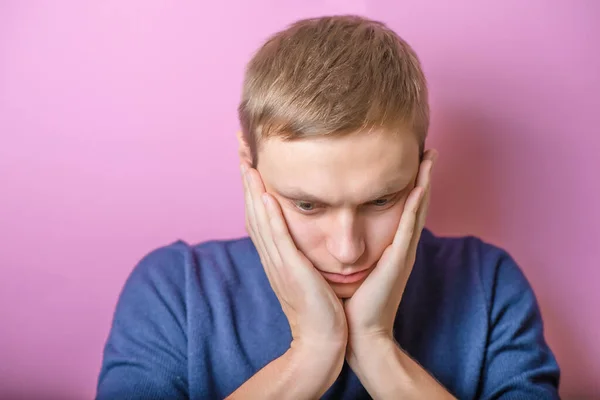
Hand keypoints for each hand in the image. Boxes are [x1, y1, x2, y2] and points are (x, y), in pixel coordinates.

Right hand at [241, 163, 347, 356]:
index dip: (253, 183)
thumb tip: (305, 234)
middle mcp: (272, 255)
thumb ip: (302, 253)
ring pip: (259, 217)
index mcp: (276, 255)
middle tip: (241, 145)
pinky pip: (277, 236)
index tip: (251, 156)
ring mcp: (278, 262)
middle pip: (253, 208)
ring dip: (251, 186)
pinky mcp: (290, 270)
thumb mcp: (308, 275)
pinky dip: (268, 213)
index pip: (260, 212)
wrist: (323, 342)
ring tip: (246, 158)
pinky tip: (265, 191)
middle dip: (246, 176)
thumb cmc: (322, 309)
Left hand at [344, 149, 436, 348]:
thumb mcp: (352, 269)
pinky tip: (420, 186)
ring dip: (425, 183)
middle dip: (423, 176)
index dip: (407, 183)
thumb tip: (335, 233)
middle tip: (429, 149)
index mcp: (389, 248)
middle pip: (415, 204)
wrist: (357, 334)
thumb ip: (350, 250)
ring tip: (430, 157)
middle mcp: (400, 247)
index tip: (409, 158)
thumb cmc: (351, 304)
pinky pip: (408, 228)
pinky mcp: (397, 262)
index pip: (401, 208)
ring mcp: (402, 254)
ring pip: (416, 210)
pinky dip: (416, 206)